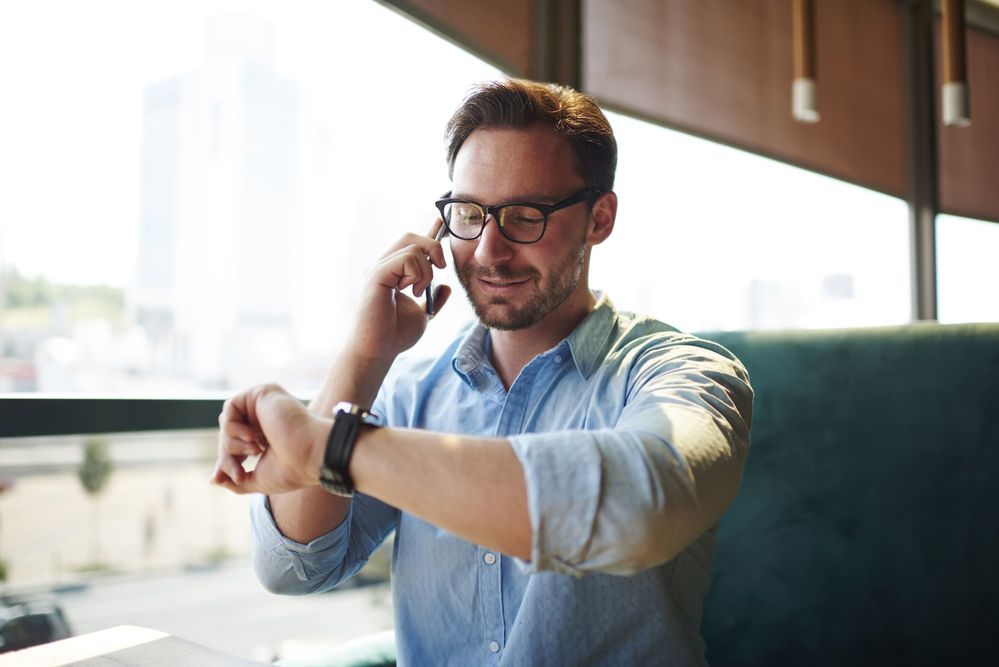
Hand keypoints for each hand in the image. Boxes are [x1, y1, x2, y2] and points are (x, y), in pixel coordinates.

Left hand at [212, 384, 329, 494]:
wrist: (310, 456)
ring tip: (255, 452)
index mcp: (268, 435)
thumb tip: (215, 479)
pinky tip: (253, 437)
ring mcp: (265, 405)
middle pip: (229, 434)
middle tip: (239, 474)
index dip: (226, 461)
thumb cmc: (292, 469)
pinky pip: (230, 407)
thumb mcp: (258, 480)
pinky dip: (233, 427)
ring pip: (227, 422)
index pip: (236, 444)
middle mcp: (266, 418)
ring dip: (231, 443)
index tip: (218, 478)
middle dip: (228, 456)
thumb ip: (236, 480)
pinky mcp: (262, 393)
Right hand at [346, 220, 451, 362]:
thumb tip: (447, 287)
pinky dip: (417, 275)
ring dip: (426, 272)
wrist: (378, 351)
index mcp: (393, 272)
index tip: (442, 221)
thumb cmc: (395, 336)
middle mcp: (383, 266)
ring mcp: (378, 269)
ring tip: (418, 292)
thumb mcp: (423, 316)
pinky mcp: (376, 274)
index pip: (411, 244)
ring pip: (413, 248)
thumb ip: (434, 301)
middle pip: (411, 237)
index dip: (428, 232)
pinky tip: (411, 291)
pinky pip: (406, 259)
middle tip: (440, 270)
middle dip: (433, 247)